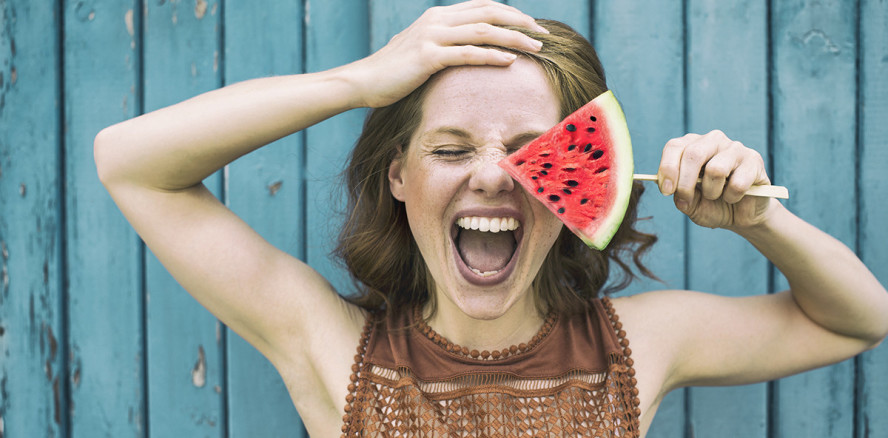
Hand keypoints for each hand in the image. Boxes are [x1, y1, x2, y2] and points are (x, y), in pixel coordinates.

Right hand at [345, 0, 547, 107]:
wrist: (362, 81)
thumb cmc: (393, 73)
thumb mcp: (422, 51)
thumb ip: (444, 45)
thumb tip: (467, 52)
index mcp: (439, 16)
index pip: (483, 6)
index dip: (511, 13)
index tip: (532, 26)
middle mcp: (437, 20)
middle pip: (489, 12)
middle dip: (520, 22)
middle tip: (544, 35)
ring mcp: (432, 36)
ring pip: (483, 30)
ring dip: (514, 38)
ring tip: (536, 48)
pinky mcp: (427, 56)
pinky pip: (467, 53)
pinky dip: (492, 55)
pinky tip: (510, 61)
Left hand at [656, 130, 773, 229]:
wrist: (741, 215)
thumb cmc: (712, 205)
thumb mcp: (690, 204)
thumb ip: (679, 195)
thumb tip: (673, 189)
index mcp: (692, 145)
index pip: (674, 147)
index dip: (667, 169)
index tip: (666, 191)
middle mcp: (712, 141)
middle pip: (693, 154)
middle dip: (685, 183)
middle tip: (686, 201)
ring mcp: (735, 148)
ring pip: (716, 169)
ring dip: (711, 191)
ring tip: (716, 196)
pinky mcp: (754, 160)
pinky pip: (737, 182)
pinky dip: (732, 197)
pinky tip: (734, 197)